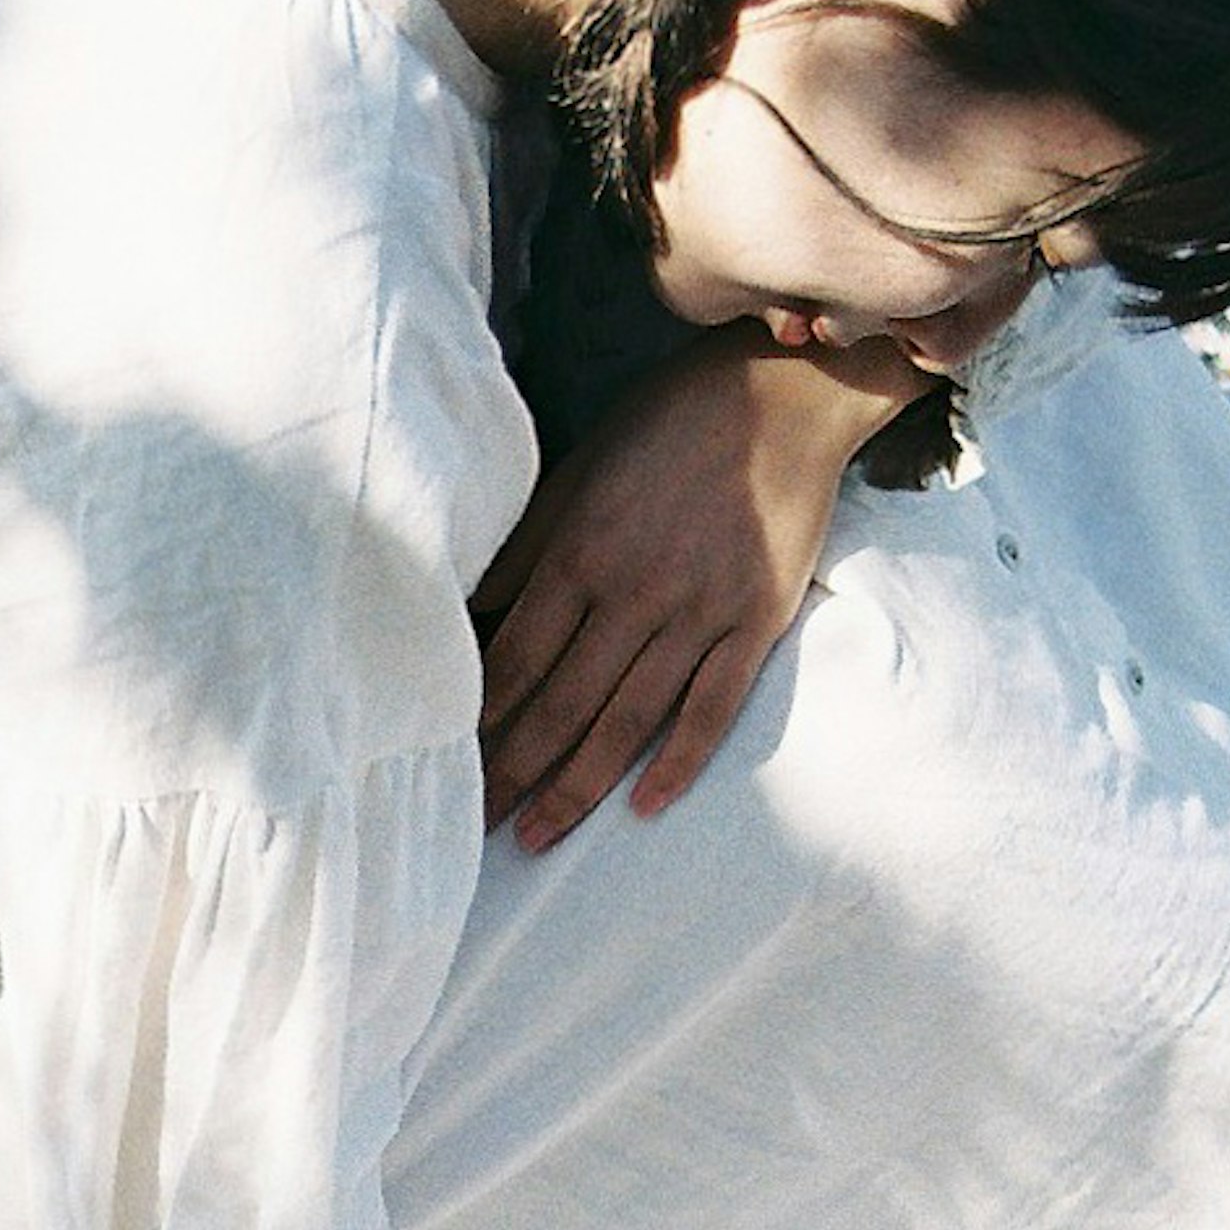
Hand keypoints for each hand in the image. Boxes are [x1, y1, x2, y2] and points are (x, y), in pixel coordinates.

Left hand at [473, 330, 923, 850]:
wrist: (782, 393)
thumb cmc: (667, 426)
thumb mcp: (579, 470)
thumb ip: (528, 546)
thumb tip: (470, 610)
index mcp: (580, 552)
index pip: (515, 659)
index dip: (478, 721)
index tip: (447, 766)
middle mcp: (634, 590)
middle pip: (560, 704)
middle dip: (512, 772)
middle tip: (475, 829)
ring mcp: (699, 612)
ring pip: (628, 720)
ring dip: (577, 786)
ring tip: (537, 836)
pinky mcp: (755, 622)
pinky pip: (711, 707)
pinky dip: (678, 761)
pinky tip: (642, 807)